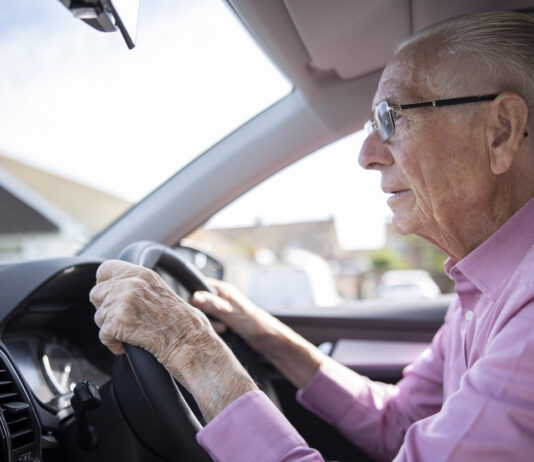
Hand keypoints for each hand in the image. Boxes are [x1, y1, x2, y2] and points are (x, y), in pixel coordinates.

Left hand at [89, 260, 256, 420]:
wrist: (191, 342)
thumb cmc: (183, 324)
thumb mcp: (162, 292)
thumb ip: (139, 286)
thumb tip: (117, 289)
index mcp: (143, 274)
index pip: (105, 269)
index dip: (105, 284)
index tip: (109, 295)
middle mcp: (132, 283)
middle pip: (97, 293)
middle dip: (106, 309)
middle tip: (124, 320)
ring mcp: (124, 301)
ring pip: (99, 316)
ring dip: (111, 328)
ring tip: (131, 333)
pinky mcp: (118, 321)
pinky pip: (103, 335)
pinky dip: (113, 344)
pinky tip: (128, 344)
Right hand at [191, 279, 269, 346]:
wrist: (267, 338)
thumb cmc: (252, 322)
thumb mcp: (228, 312)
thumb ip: (211, 304)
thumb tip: (194, 297)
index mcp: (223, 290)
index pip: (199, 286)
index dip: (193, 296)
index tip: (195, 309)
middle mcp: (222, 297)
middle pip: (200, 302)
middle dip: (203, 314)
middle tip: (213, 322)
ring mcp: (223, 309)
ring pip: (206, 314)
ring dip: (210, 323)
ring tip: (222, 329)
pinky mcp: (225, 320)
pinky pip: (212, 323)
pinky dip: (214, 328)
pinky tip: (222, 333)